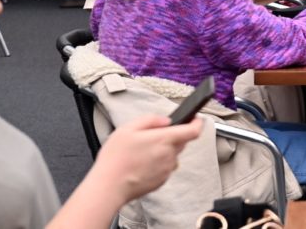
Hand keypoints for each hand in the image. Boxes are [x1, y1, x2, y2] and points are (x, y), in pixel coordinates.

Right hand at [88, 115, 202, 203]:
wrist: (108, 188)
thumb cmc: (115, 158)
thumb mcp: (128, 129)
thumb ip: (150, 120)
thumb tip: (166, 121)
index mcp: (165, 140)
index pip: (193, 130)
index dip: (197, 122)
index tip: (195, 118)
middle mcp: (170, 155)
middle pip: (182, 141)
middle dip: (173, 136)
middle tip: (152, 136)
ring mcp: (167, 170)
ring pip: (173, 154)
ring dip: (164, 150)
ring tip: (143, 152)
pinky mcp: (162, 181)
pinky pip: (165, 167)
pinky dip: (158, 163)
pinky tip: (141, 164)